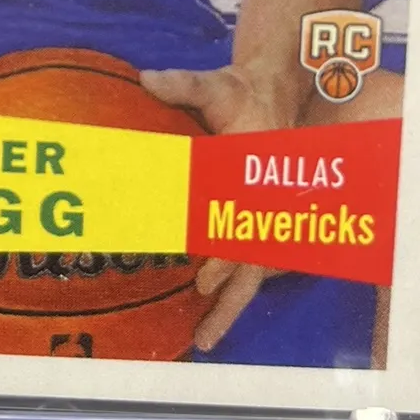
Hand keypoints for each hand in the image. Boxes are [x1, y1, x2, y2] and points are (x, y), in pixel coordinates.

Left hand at [139, 64, 288, 352]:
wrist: (272, 95)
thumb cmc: (240, 93)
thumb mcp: (215, 85)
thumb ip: (185, 85)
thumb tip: (147, 80)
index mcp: (252, 176)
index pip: (240, 226)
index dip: (224, 255)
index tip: (205, 279)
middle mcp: (261, 203)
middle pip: (252, 261)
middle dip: (229, 298)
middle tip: (204, 334)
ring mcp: (262, 215)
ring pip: (253, 270)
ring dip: (231, 305)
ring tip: (207, 339)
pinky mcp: (256, 220)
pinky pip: (249, 261)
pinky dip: (232, 288)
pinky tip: (212, 312)